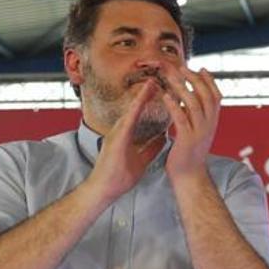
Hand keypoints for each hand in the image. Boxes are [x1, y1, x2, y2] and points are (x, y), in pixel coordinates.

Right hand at [89, 80, 165, 201]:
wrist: (104, 190)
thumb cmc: (119, 176)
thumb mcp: (142, 159)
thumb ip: (152, 148)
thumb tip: (164, 138)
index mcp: (127, 134)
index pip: (140, 113)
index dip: (149, 101)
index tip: (160, 88)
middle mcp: (121, 130)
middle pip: (135, 108)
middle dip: (146, 93)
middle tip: (157, 78)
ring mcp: (116, 133)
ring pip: (131, 110)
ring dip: (141, 97)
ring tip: (151, 82)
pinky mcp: (115, 139)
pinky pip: (127, 121)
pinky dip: (135, 110)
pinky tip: (141, 100)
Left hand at [161, 66, 222, 182]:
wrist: (189, 176)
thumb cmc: (190, 153)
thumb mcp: (198, 131)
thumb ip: (197, 116)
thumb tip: (192, 99)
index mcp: (213, 121)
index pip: (216, 95)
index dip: (209, 81)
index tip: (200, 68)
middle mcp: (210, 124)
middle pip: (205, 95)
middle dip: (193, 79)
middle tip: (181, 67)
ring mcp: (200, 132)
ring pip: (194, 104)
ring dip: (182, 88)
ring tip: (171, 76)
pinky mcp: (187, 139)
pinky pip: (181, 119)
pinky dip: (174, 105)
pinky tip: (165, 96)